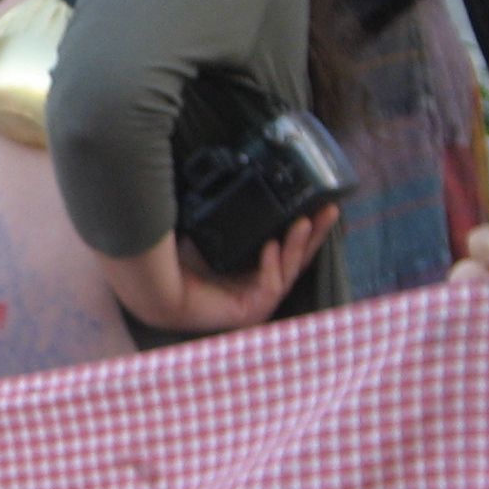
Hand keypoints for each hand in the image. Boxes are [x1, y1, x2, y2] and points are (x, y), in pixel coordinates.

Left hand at [166, 204, 340, 333]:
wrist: (158, 287)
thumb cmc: (182, 261)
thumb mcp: (215, 230)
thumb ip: (235, 213)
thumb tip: (244, 177)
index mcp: (258, 267)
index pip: (291, 246)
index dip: (308, 228)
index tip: (322, 204)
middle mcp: (262, 284)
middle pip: (299, 258)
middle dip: (316, 234)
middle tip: (330, 210)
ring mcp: (259, 301)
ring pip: (289, 270)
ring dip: (297, 245)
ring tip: (302, 222)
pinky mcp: (252, 312)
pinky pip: (270, 286)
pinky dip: (271, 265)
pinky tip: (269, 247)